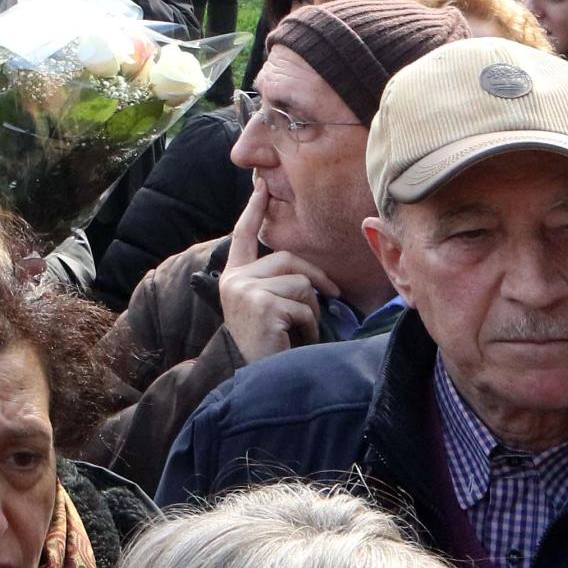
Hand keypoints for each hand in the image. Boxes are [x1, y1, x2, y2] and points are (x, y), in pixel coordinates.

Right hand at [217, 188, 334, 366]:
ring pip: (300, 283)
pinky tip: (299, 341)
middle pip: (287, 259)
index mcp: (234, 278)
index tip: (260, 186)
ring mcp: (246, 291)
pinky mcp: (262, 304)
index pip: (242, 236)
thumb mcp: (265, 308)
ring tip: (302, 331)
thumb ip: (274, 284)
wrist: (258, 381)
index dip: (253, 211)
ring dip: (312, 310)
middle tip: (333, 295)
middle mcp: (234, 280)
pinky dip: (311, 326)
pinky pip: (303, 305)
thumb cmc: (267, 347)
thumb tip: (307, 275)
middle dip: (316, 278)